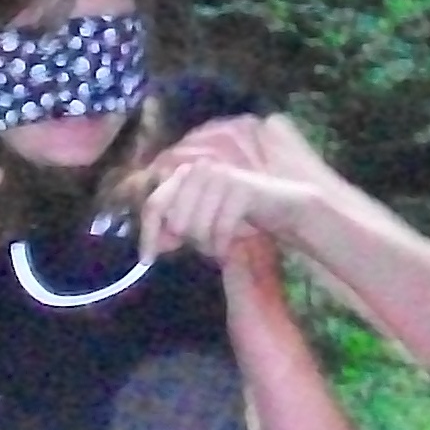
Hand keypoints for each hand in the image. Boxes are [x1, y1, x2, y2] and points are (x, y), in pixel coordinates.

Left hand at [140, 120, 311, 263]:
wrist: (282, 208)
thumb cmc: (238, 216)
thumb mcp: (202, 224)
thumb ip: (176, 231)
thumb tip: (153, 247)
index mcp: (184, 175)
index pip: (154, 205)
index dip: (148, 234)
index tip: (146, 260)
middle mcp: (198, 169)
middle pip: (176, 222)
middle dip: (192, 242)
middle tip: (209, 245)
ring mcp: (218, 176)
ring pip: (197, 228)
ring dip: (210, 245)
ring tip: (223, 243)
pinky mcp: (239, 188)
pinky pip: (220, 230)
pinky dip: (224, 246)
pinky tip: (230, 246)